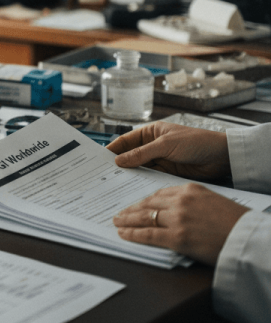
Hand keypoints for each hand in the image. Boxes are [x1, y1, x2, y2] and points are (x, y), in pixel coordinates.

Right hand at [106, 121, 230, 181]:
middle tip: (104, 176)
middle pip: (130, 156)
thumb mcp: (166, 145)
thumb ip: (142, 154)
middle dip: (119, 165)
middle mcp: (152, 146)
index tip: (99, 160)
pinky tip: (134, 189)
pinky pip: (150, 178)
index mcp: (150, 132)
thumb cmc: (197, 142)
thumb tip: (119, 161)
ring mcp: (160, 161)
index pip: (125, 141)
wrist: (223, 157)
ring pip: (139, 169)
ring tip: (115, 185)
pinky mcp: (167, 174)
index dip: (112, 149)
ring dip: (130, 176)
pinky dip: (142, 183)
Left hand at [113, 183, 249, 264]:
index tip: (135, 204)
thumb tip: (173, 209)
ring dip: (127, 220)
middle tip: (119, 213)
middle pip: (148, 204)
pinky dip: (133, 234)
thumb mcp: (211, 201)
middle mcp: (181, 201)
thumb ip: (190, 201)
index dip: (144, 201)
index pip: (158, 194)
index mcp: (189, 189)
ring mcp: (178, 219)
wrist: (248, 238)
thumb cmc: (234, 222)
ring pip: (144, 217)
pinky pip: (149, 234)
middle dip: (131, 209)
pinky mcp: (178, 237)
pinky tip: (124, 233)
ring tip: (117, 222)